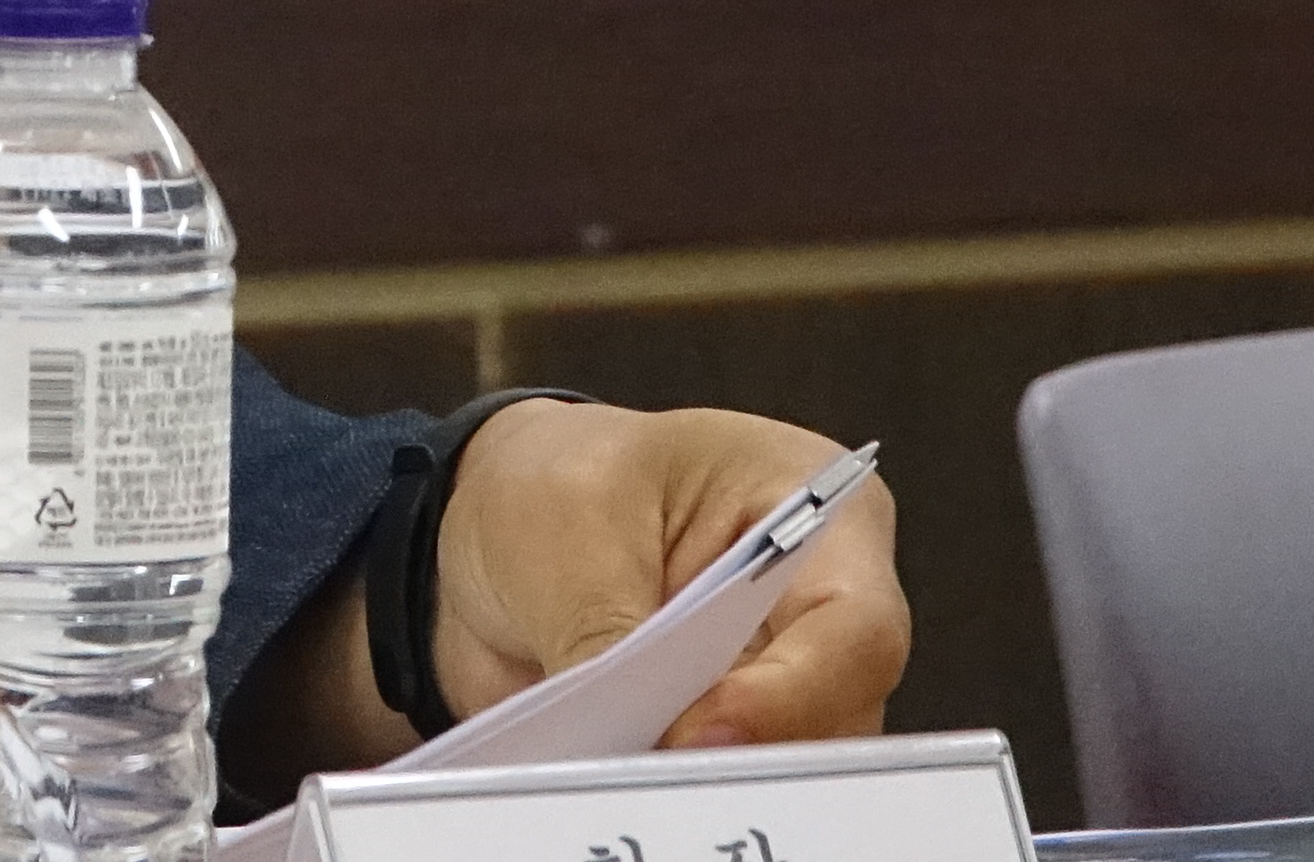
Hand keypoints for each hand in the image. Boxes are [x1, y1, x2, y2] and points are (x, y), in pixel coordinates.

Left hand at [233, 401, 908, 786]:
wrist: (461, 542)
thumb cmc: (536, 486)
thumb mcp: (566, 527)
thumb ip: (610, 629)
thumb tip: (634, 732)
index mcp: (816, 515)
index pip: (852, 623)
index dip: (791, 692)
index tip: (703, 730)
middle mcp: (816, 616)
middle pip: (838, 724)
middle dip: (757, 769)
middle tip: (663, 792)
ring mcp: (769, 697)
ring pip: (780, 780)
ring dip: (702, 803)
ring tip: (616, 813)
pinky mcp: (707, 758)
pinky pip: (707, 802)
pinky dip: (658, 815)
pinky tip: (598, 827)